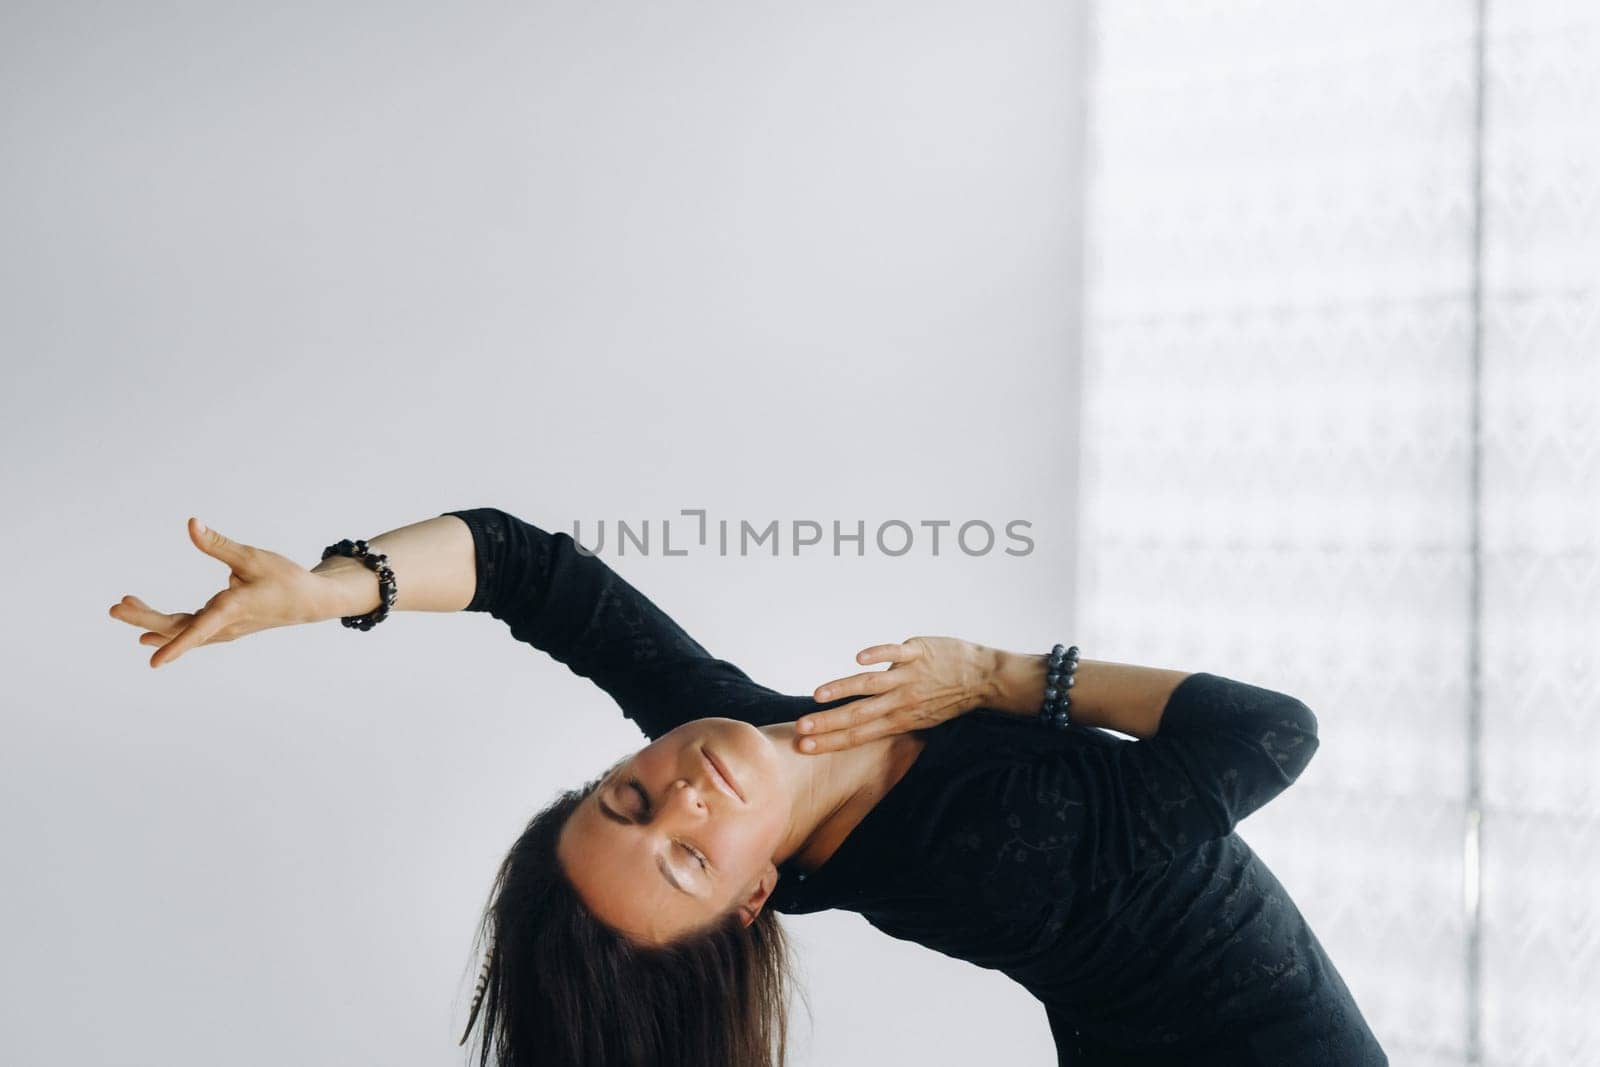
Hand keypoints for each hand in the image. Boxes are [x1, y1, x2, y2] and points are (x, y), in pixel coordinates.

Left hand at [108, 517, 330, 668]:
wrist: (308, 602)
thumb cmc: (285, 578)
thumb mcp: (252, 557)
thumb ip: (218, 544)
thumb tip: (191, 525)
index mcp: (233, 609)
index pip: (199, 629)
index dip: (176, 645)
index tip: (153, 663)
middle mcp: (224, 625)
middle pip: (177, 628)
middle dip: (144, 618)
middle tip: (116, 608)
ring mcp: (223, 630)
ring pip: (180, 631)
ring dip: (151, 621)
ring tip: (123, 605)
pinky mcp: (222, 628)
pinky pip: (189, 633)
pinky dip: (167, 632)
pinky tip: (145, 635)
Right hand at [797, 636, 994, 752]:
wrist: (986, 679)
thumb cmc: (950, 699)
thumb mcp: (921, 718)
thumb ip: (891, 717)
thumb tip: (861, 720)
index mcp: (900, 720)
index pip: (859, 734)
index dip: (830, 741)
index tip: (803, 746)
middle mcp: (901, 702)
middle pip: (858, 715)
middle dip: (827, 724)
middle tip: (800, 729)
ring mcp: (909, 676)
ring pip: (871, 684)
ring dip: (843, 689)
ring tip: (817, 696)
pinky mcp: (918, 652)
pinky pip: (895, 653)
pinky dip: (877, 654)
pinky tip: (858, 658)